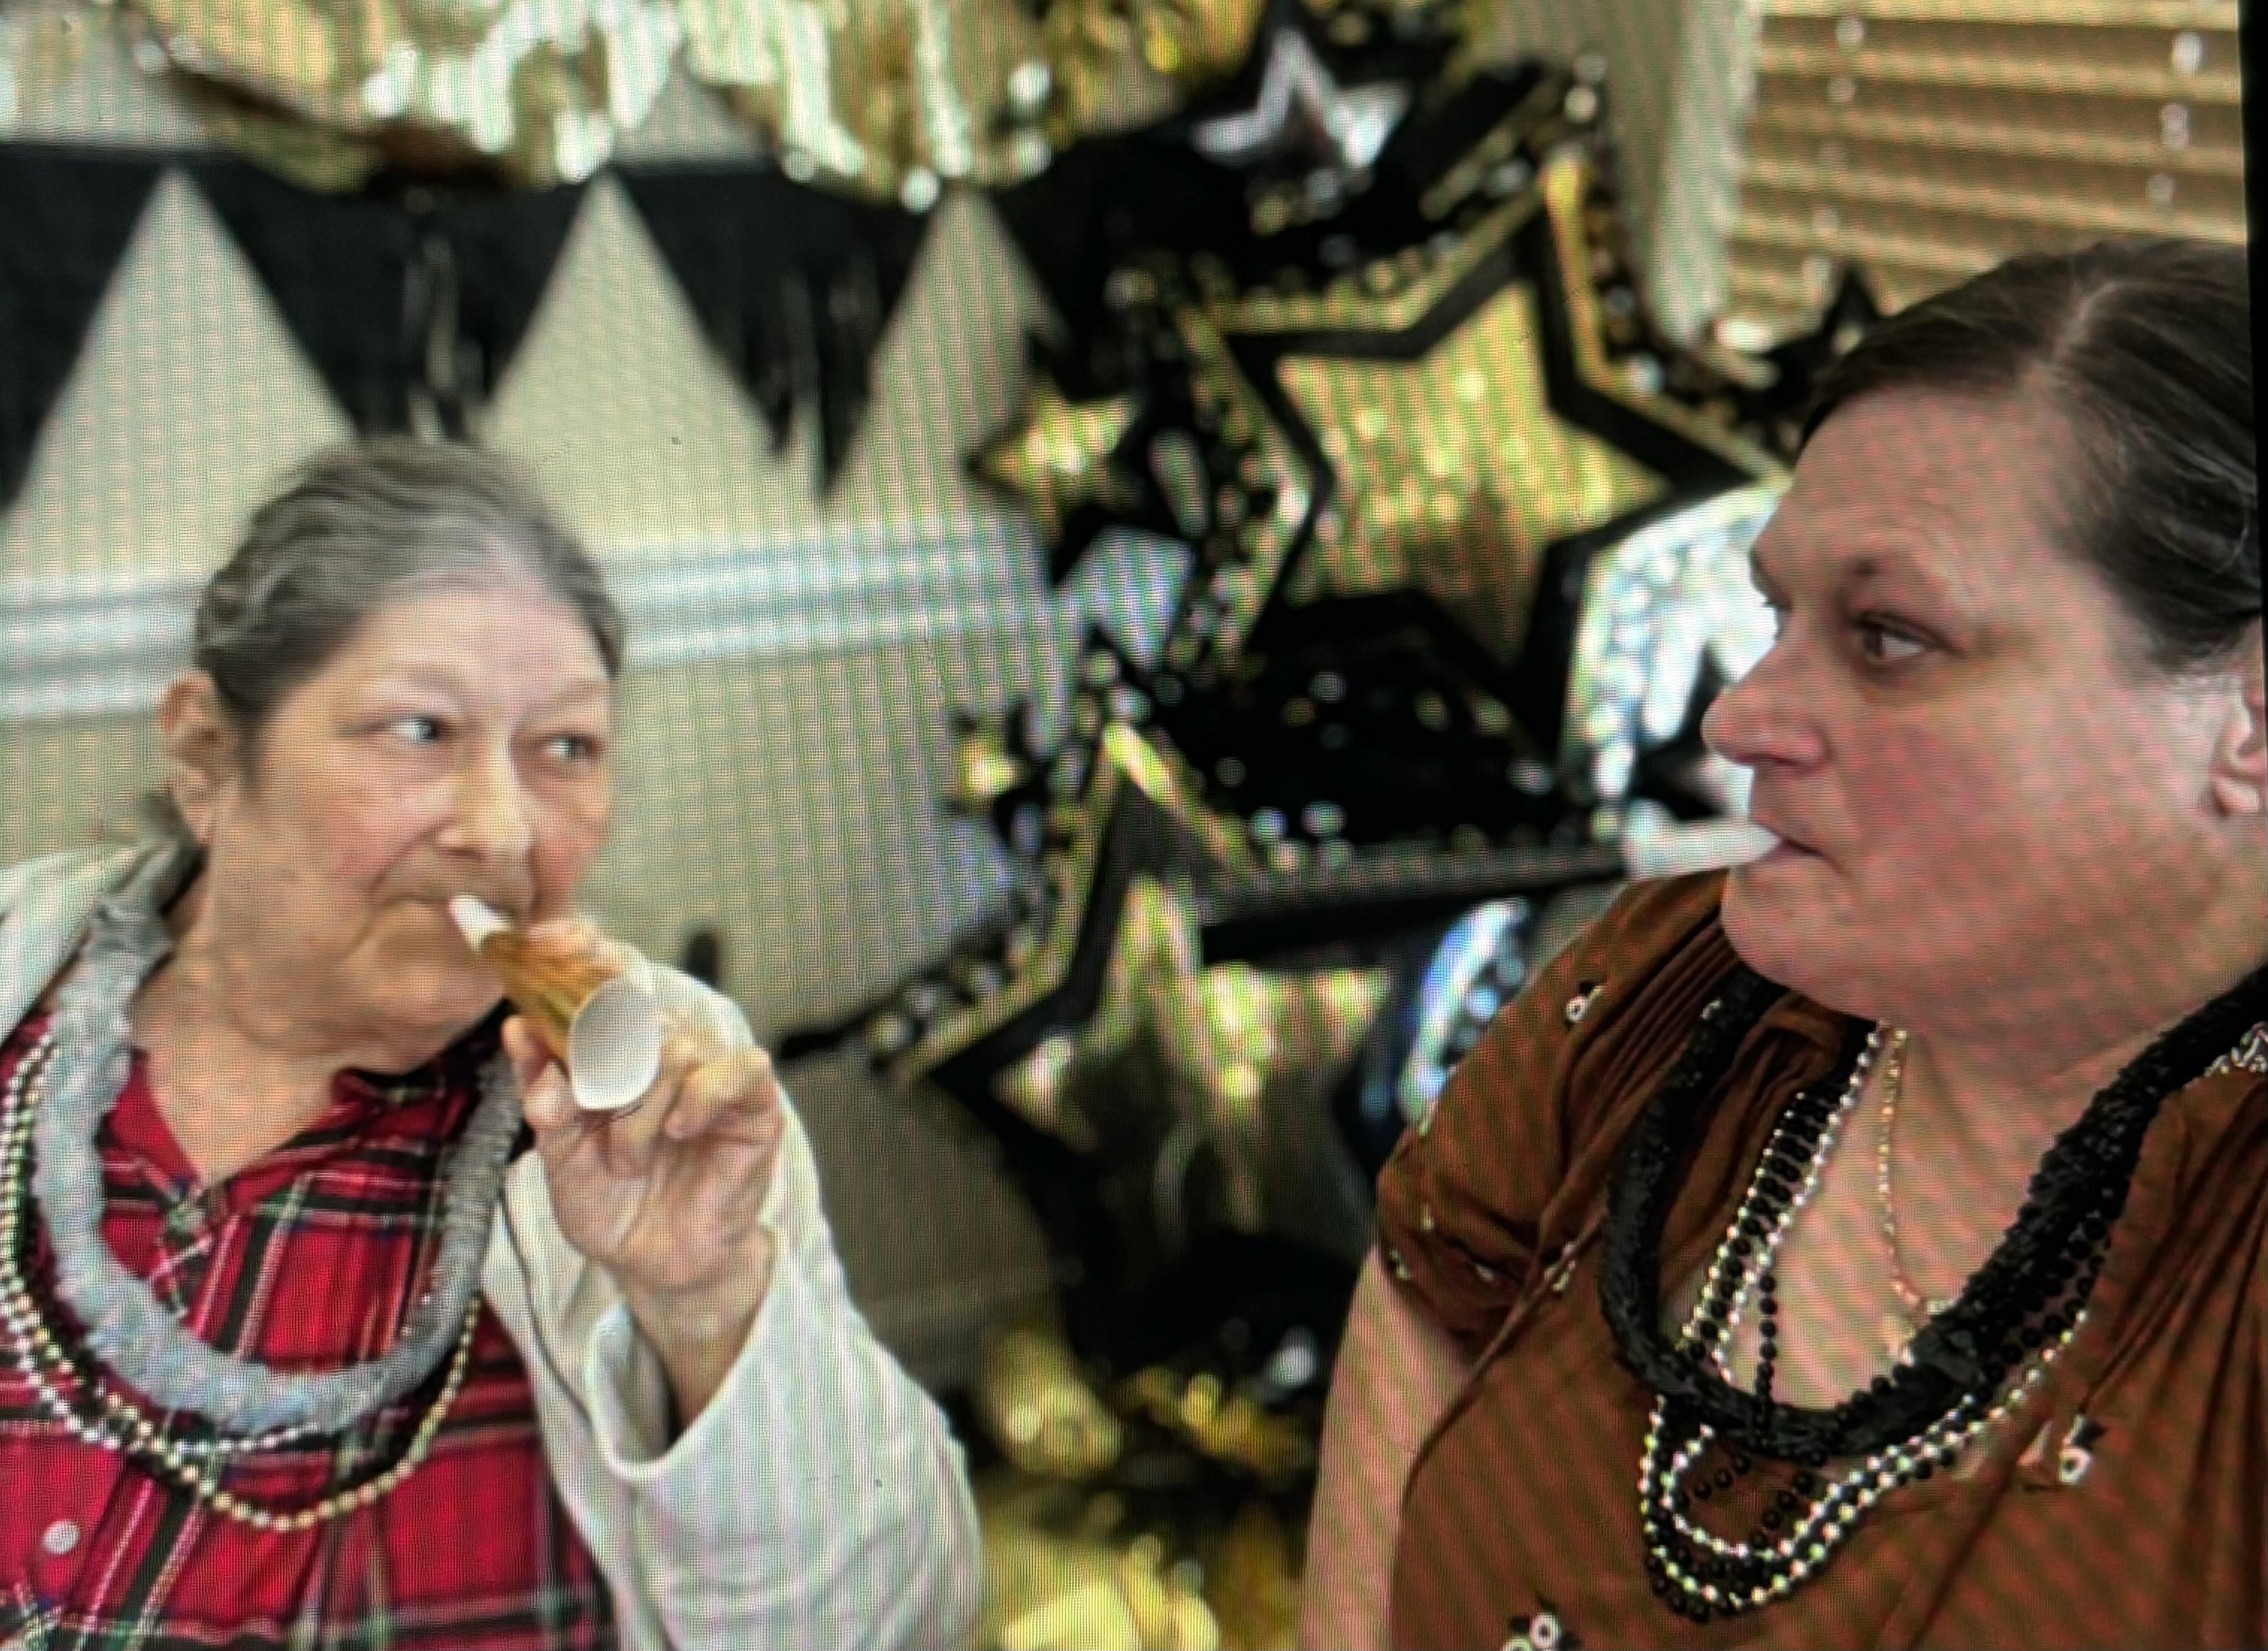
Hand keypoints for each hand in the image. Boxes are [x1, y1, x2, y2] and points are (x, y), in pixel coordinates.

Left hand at [499, 920, 784, 1421]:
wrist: (652, 1264)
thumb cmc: (608, 1200)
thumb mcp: (558, 1148)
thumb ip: (542, 1091)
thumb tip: (516, 1029)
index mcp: (617, 1047)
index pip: (605, 973)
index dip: (579, 948)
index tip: (545, 941)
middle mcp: (665, 1047)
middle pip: (633, 1008)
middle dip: (600, 1059)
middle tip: (590, 1107)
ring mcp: (712, 1072)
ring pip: (673, 1048)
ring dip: (637, 1112)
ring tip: (627, 1158)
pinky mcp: (752, 1104)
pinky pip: (734, 1070)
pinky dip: (699, 1098)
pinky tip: (677, 1132)